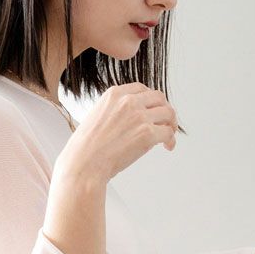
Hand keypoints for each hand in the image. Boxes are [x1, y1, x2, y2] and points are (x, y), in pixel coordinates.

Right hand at [58, 83, 178, 182]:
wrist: (83, 164)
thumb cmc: (84, 149)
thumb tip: (129, 122)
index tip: (153, 108)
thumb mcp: (95, 117)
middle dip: (164, 110)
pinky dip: (171, 140)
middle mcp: (128, 101)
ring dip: (171, 124)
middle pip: (158, 98)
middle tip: (166, 122)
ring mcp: (139, 116)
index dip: (151, 99)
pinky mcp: (147, 134)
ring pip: (168, 113)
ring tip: (169, 135)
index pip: (141, 89)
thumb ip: (113, 113)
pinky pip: (168, 133)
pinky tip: (168, 146)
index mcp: (114, 94)